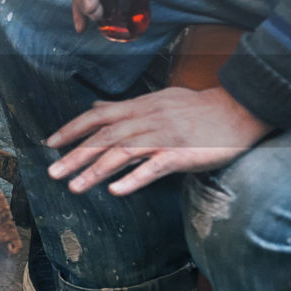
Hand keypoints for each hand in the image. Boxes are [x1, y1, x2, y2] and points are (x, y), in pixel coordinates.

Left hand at [44, 86, 271, 195]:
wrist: (239, 109)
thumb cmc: (197, 107)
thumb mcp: (157, 99)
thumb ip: (124, 106)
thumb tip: (96, 106)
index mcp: (140, 107)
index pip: (97, 116)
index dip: (72, 129)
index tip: (50, 144)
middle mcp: (147, 120)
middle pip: (104, 138)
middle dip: (74, 156)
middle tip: (52, 173)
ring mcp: (164, 137)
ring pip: (122, 154)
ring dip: (96, 171)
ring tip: (75, 187)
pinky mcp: (182, 154)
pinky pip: (154, 167)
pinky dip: (133, 179)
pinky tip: (115, 191)